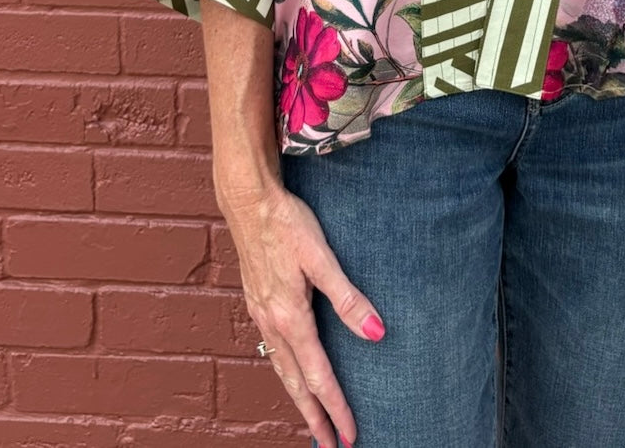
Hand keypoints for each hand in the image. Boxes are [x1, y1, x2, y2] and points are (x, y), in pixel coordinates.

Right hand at [223, 181, 384, 447]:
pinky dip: (284, 372)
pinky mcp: (257, 301)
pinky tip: (290, 369)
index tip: (349, 435)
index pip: (319, 376)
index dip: (336, 408)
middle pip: (296, 382)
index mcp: (290, 317)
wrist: (247, 201)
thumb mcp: (321, 257)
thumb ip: (348, 298)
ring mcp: (261, 313)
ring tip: (312, 417)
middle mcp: (272, 323)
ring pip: (281, 368)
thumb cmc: (287, 223)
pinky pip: (272, 350)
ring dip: (298, 397)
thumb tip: (376, 333)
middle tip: (329, 445)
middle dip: (314, 416)